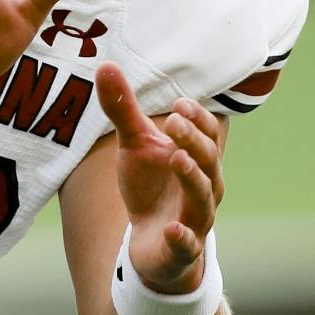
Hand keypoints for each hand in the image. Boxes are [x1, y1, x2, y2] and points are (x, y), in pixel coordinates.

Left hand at [95, 64, 224, 293]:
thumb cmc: (150, 186)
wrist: (151, 242)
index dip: (197, 120)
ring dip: (193, 179)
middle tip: (174, 123)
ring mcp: (196, 219)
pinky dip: (182, 237)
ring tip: (177, 159)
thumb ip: (122, 110)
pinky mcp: (182, 249)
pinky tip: (171, 229)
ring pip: (203, 199)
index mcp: (198, 159)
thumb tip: (105, 65)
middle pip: (209, 162)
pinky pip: (188, 244)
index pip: (207, 135)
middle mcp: (205, 187)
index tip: (178, 105)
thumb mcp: (134, 145)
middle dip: (194, 142)